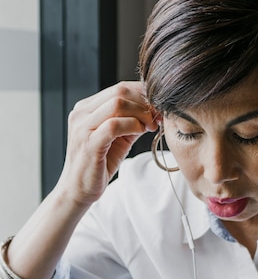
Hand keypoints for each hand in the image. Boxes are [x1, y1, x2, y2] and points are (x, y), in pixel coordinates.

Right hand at [57, 81, 158, 207]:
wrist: (78, 190)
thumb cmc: (98, 164)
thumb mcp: (118, 138)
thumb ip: (132, 121)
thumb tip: (154, 110)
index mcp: (86, 108)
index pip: (119, 88)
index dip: (143, 94)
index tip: (158, 106)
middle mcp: (81, 113)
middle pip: (119, 92)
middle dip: (144, 102)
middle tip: (157, 117)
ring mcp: (82, 127)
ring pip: (117, 104)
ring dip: (141, 113)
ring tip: (150, 126)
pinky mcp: (89, 143)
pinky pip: (114, 125)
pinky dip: (133, 125)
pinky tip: (141, 132)